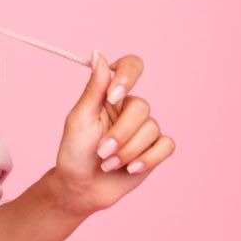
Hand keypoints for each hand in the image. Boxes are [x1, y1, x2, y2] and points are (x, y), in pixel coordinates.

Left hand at [50, 51, 176, 217]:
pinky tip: (131, 168)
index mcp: (110, 94)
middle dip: (120, 134)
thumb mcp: (79, 119)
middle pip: (142, 106)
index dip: (128, 76)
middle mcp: (129, 108)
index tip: (113, 96)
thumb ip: (94, 88)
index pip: (131, 66)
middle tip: (101, 151)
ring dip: (128, 151)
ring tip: (108, 163)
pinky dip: (148, 158)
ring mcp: (144, 128)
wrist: (82, 187)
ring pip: (152, 129)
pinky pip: (166, 145)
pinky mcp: (155, 149)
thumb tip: (98, 54)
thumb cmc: (75, 152)